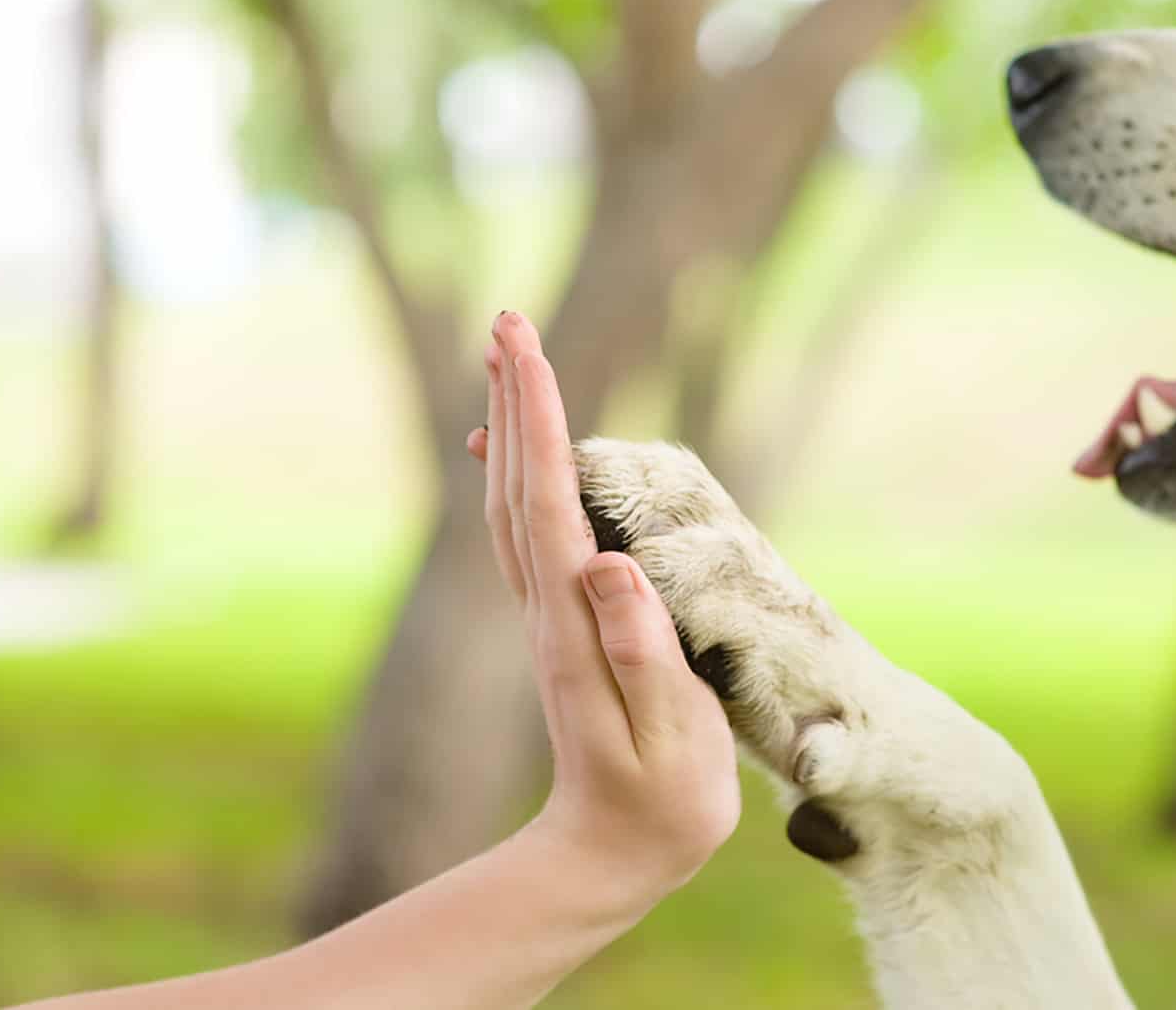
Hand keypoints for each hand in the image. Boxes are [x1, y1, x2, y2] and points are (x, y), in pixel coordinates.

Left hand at [468, 313, 739, 903]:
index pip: (551, 506)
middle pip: (519, 487)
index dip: (543, 424)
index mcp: (574, 627)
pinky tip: (523, 450)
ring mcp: (547, 617)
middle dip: (517, 400)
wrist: (608, 855)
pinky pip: (529, 531)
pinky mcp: (561, 625)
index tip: (529, 349)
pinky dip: (523, 473)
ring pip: (515, 503)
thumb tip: (607, 563)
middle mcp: (547, 610)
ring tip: (512, 363)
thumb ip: (642, 653)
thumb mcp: (667, 740)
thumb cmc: (659, 805)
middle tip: (509, 321)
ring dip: (513, 428)